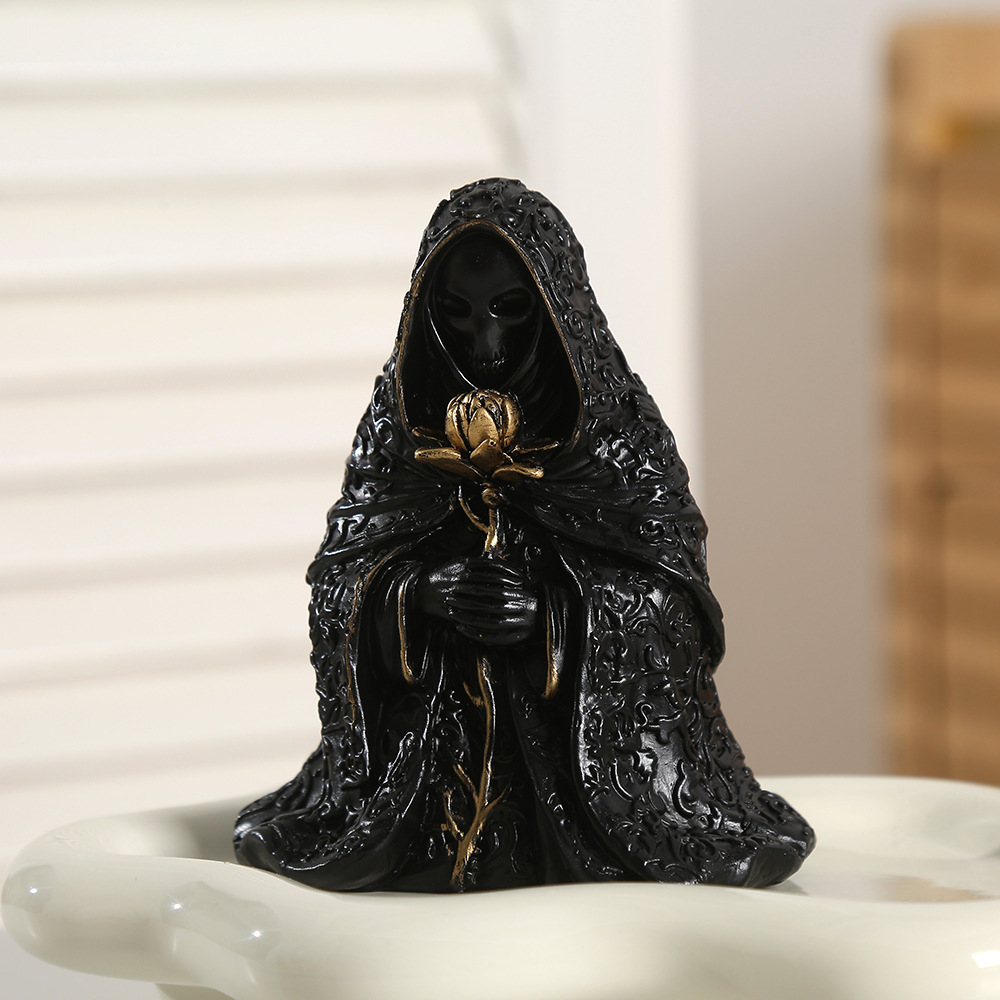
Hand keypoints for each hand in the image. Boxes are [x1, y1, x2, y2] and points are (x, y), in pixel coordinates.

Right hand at [414, 557, 538, 645]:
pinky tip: (497, 612)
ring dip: (500, 597)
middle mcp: (458, 577)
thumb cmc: (441, 576)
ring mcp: (454, 593)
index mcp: (461, 564)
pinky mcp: (451, 607)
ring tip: (513, 599)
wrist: (418, 591)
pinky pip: (471, 610)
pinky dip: (485, 611)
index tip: (518, 575)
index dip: (507, 571)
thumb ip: (474, 562)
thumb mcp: (455, 563)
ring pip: (482, 595)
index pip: (490, 566)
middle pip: (489, 580)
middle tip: (521, 588)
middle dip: (507, 584)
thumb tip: (495, 560)